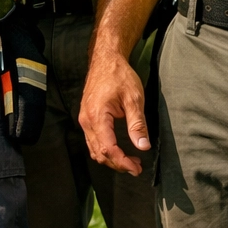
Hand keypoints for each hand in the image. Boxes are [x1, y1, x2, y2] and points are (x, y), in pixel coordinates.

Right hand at [79, 51, 151, 174]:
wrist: (105, 59)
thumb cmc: (120, 76)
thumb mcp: (134, 99)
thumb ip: (137, 124)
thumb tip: (143, 146)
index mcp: (97, 116)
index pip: (108, 149)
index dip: (122, 162)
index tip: (137, 168)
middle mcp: (86, 120)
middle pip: (99, 153)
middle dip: (117, 164)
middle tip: (137, 167)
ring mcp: (84, 119)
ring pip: (94, 149)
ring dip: (111, 159)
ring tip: (131, 161)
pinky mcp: (86, 117)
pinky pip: (92, 141)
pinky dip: (104, 150)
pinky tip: (119, 149)